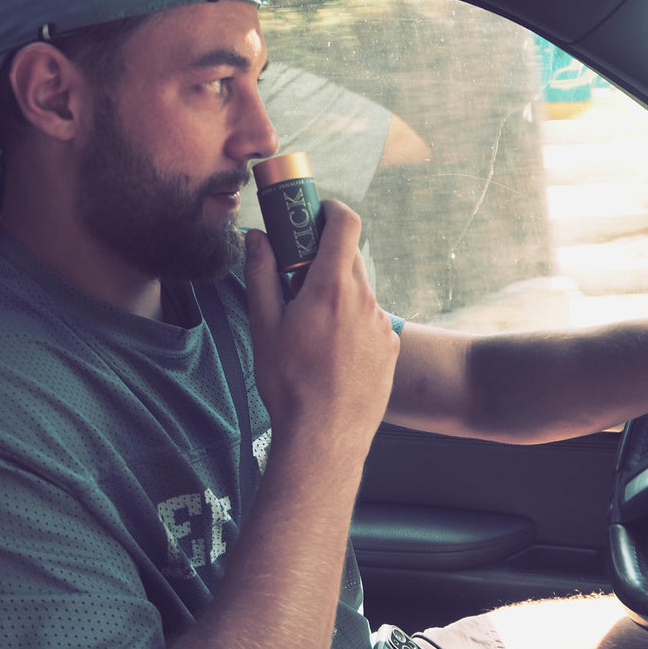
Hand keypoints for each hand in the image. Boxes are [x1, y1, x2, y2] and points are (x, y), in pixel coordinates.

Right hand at [245, 200, 399, 460]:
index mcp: (331, 288)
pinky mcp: (390, 347)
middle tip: (296, 277)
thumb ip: (260, 275)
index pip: (345, 224)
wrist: (325, 438)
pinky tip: (331, 354)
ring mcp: (382, 324)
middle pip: (349, 257)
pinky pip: (369, 320)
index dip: (331, 209)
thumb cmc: (289, 384)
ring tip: (311, 330)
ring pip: (358, 292)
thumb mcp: (264, 327)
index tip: (315, 212)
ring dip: (337, 295)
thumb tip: (257, 237)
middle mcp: (364, 300)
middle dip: (324, 258)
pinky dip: (351, 323)